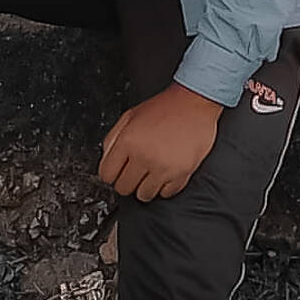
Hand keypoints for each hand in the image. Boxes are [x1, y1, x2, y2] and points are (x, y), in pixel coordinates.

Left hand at [97, 82, 222, 202]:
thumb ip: (113, 138)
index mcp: (128, 141)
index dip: (110, 173)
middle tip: (134, 170)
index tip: (116, 171)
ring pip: (144, 196)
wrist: (193, 103)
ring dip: (145, 186)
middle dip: (126, 181)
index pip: (107, 174)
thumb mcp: (129, 115)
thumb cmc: (164, 107)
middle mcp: (144, 156)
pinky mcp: (181, 173)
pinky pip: (166, 194)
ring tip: (150, 172)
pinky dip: (164, 186)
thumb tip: (106, 159)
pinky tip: (164, 172)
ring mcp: (163, 167)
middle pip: (123, 188)